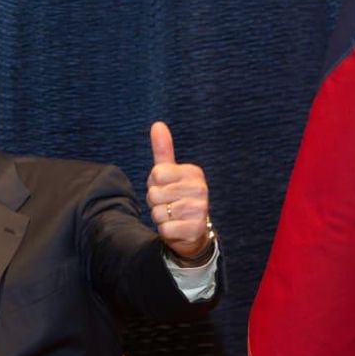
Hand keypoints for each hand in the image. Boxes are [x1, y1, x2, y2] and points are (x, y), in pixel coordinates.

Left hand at [145, 122, 210, 262]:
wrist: (191, 230)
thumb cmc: (176, 197)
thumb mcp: (169, 173)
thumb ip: (163, 151)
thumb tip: (157, 124)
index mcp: (193, 172)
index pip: (156, 174)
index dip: (154, 184)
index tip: (165, 188)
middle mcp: (200, 189)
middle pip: (154, 194)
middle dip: (155, 202)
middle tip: (168, 205)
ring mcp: (200, 210)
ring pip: (158, 213)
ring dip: (160, 217)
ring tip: (172, 216)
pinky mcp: (195, 229)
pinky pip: (165, 229)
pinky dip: (165, 231)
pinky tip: (176, 228)